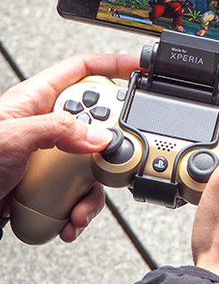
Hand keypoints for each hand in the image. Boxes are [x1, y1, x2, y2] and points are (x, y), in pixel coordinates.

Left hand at [0, 53, 139, 240]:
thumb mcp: (11, 139)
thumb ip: (58, 130)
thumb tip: (99, 135)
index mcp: (36, 101)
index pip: (82, 70)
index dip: (113, 64)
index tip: (141, 68)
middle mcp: (47, 126)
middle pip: (99, 122)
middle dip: (109, 146)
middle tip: (111, 158)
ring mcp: (50, 157)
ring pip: (93, 165)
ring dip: (93, 191)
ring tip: (78, 205)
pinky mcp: (50, 185)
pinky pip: (80, 193)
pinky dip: (80, 210)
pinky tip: (68, 219)